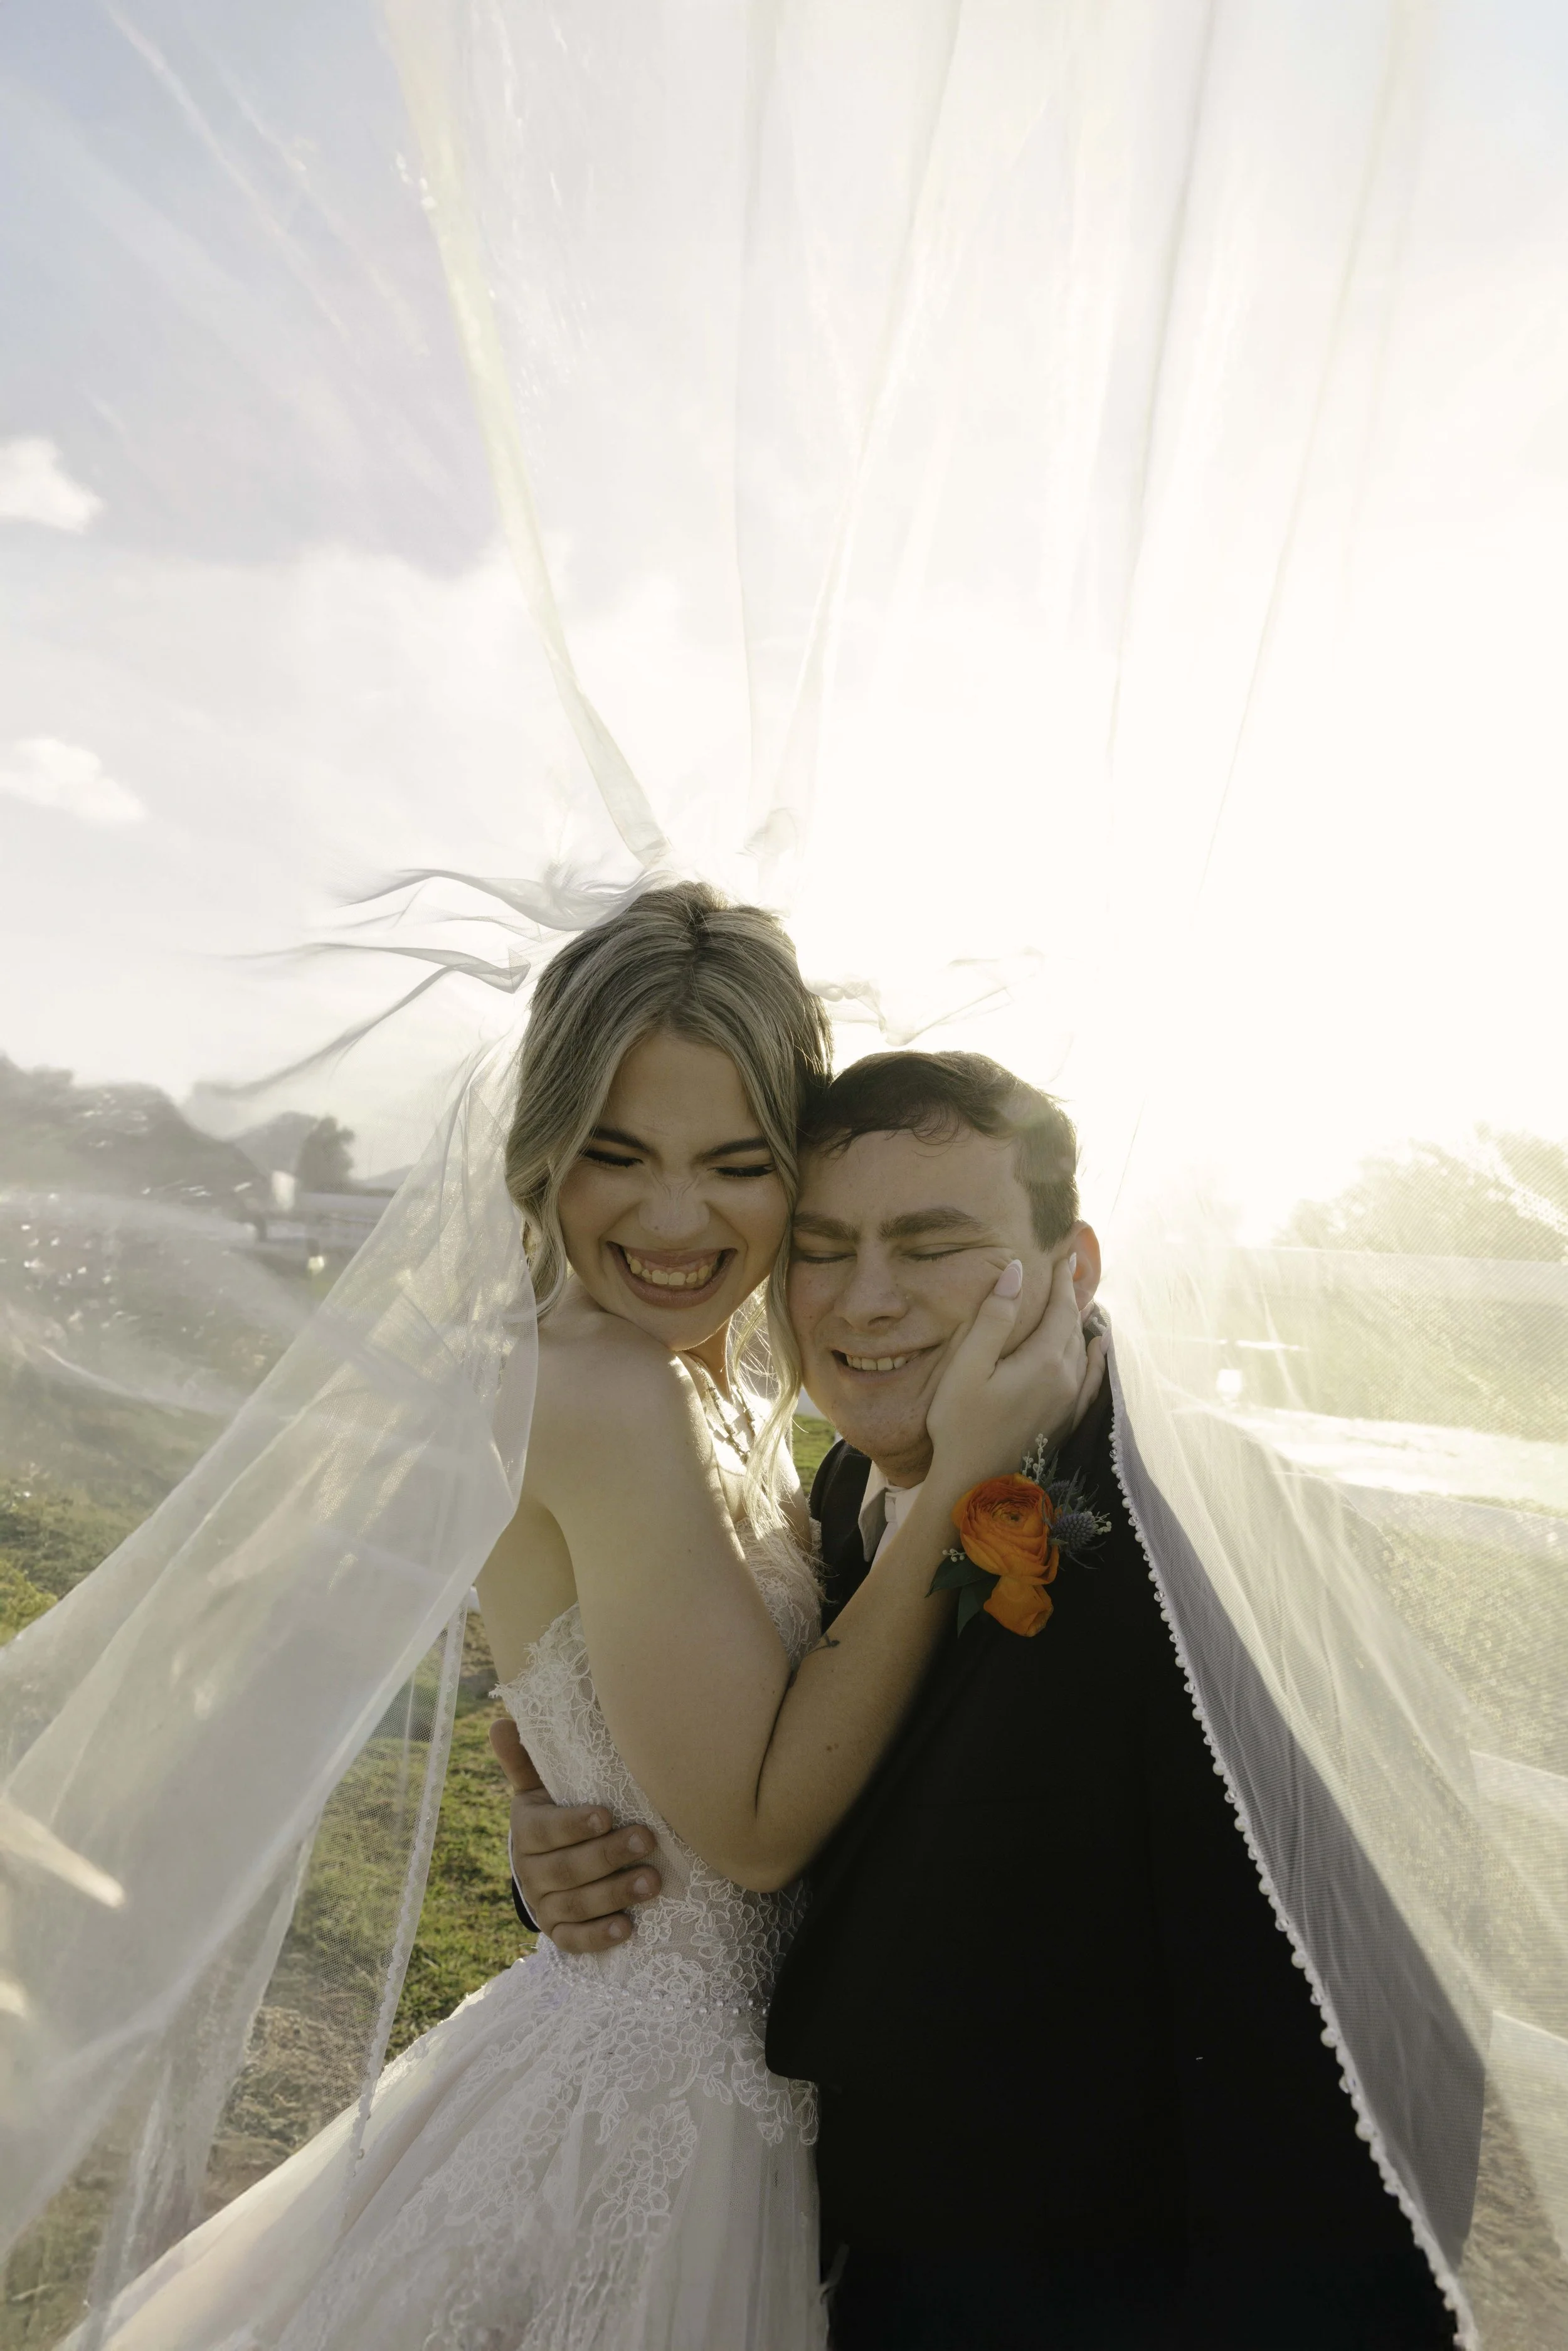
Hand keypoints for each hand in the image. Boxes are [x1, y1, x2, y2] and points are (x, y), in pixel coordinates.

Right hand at [488, 1717, 662, 1953]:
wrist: (546, 1864)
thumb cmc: (555, 1814)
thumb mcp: (539, 1788)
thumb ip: (526, 1760)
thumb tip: (500, 1721)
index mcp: (526, 1831)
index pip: (546, 1831)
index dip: (575, 1824)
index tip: (607, 1814)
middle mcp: (530, 1872)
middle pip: (568, 1869)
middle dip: (608, 1855)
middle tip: (647, 1840)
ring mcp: (544, 1905)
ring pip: (577, 1904)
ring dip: (615, 1894)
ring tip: (654, 1882)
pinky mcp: (558, 1932)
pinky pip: (574, 1940)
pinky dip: (599, 1937)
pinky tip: (627, 1929)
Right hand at [925, 1253, 1094, 1500]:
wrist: (974, 1484)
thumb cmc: (960, 1424)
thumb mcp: (968, 1367)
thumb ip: (993, 1318)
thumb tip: (1016, 1271)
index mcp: (1043, 1361)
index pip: (1061, 1309)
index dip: (1062, 1280)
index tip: (1063, 1255)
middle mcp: (1065, 1378)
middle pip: (1074, 1326)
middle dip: (1071, 1295)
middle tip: (1069, 1268)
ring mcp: (1068, 1402)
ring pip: (1082, 1350)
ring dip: (1080, 1322)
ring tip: (1079, 1299)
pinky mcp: (1065, 1420)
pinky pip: (1090, 1379)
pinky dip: (1095, 1358)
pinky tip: (1097, 1348)